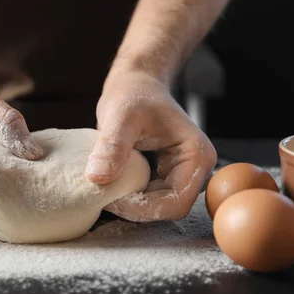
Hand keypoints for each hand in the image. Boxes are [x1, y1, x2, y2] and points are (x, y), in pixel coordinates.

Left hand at [85, 70, 215, 221]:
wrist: (134, 84)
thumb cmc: (133, 93)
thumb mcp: (121, 115)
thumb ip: (112, 145)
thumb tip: (97, 178)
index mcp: (197, 156)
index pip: (175, 202)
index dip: (143, 208)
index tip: (110, 199)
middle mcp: (195, 170)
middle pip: (167, 209)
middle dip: (135, 209)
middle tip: (101, 197)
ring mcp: (180, 174)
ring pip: (156, 207)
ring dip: (130, 205)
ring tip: (102, 191)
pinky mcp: (163, 176)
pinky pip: (147, 198)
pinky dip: (127, 197)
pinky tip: (108, 186)